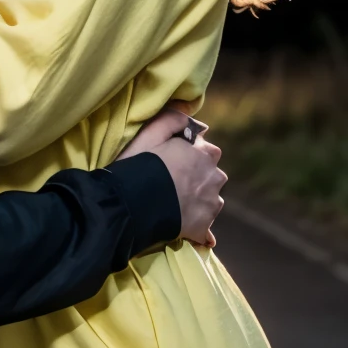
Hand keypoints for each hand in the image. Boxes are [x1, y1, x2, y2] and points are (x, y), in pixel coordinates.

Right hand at [119, 107, 225, 246]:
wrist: (132, 203)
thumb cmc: (139, 165)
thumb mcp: (150, 133)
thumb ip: (173, 119)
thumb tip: (193, 119)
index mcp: (205, 153)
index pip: (207, 151)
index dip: (189, 156)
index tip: (173, 162)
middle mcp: (215, 177)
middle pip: (210, 176)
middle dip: (196, 179)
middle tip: (171, 185)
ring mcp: (211, 203)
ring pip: (209, 200)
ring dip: (197, 201)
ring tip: (173, 205)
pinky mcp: (204, 227)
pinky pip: (205, 228)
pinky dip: (197, 227)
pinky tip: (184, 228)